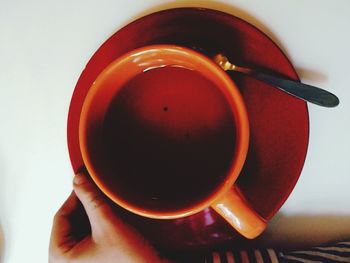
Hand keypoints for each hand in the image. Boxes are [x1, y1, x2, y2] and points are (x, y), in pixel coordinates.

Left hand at [49, 172, 168, 262]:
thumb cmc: (130, 261)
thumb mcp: (109, 225)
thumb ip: (92, 200)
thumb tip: (78, 179)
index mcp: (60, 257)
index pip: (61, 217)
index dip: (75, 196)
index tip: (87, 181)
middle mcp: (66, 261)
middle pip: (70, 221)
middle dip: (86, 205)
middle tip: (98, 189)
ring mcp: (79, 260)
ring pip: (81, 227)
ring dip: (93, 213)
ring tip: (106, 202)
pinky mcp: (92, 259)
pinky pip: (89, 235)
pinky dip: (98, 223)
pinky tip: (110, 215)